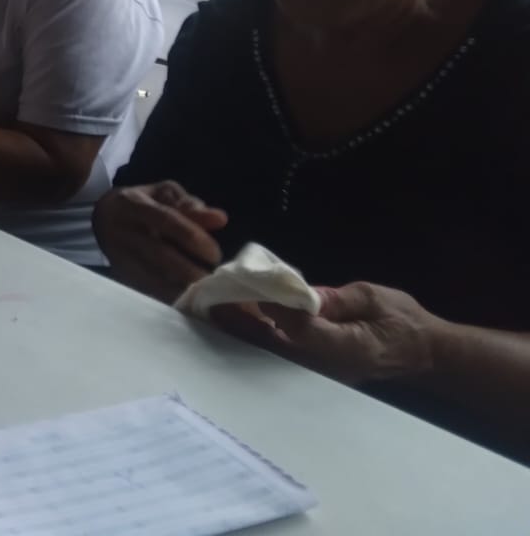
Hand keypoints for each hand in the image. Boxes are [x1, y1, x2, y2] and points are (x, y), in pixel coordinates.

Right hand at [92, 181, 227, 303]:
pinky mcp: (118, 273)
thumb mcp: (164, 194)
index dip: (192, 237)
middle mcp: (123, 229)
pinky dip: (165, 298)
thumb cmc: (142, 203)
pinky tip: (184, 303)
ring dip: (179, 289)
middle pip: (158, 253)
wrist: (102, 216)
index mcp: (134, 204)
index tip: (214, 255)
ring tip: (202, 296)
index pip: (166, 220)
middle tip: (212, 281)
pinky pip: (143, 290)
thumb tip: (220, 219)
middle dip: (188, 270)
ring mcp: (117, 254)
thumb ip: (190, 205)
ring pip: (150, 276)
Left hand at [257, 282, 438, 383]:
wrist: (427, 352)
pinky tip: (262, 318)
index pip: (302, 330)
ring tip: (239, 305)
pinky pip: (293, 353)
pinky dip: (274, 335)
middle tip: (233, 299)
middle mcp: (333, 366)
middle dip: (256, 321)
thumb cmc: (405, 321)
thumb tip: (301, 293)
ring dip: (261, 328)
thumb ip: (335, 298)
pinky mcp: (326, 371)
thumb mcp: (372, 298)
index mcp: (349, 348)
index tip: (261, 288)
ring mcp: (329, 373)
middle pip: (284, 345)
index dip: (279, 309)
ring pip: (284, 352)